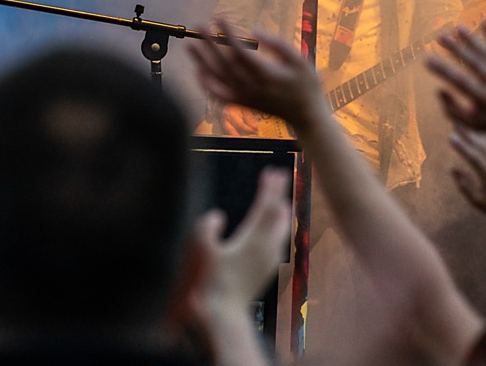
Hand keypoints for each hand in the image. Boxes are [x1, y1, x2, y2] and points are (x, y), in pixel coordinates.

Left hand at [189, 19, 323, 133]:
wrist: (306, 115)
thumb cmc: (305, 84)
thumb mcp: (299, 60)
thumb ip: (278, 44)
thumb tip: (255, 30)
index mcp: (266, 75)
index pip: (241, 52)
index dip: (228, 34)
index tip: (219, 17)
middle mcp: (252, 87)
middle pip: (224, 64)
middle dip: (210, 44)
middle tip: (199, 25)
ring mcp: (245, 97)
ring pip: (218, 79)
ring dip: (202, 62)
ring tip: (191, 46)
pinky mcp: (242, 103)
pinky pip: (218, 95)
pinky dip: (206, 84)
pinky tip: (198, 71)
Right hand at [193, 167, 291, 314]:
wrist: (224, 313)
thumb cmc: (211, 281)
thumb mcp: (203, 250)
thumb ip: (208, 227)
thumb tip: (218, 214)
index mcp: (253, 240)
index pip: (266, 207)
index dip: (269, 188)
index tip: (272, 171)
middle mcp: (267, 248)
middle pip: (278, 214)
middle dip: (278, 194)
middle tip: (279, 176)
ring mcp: (269, 259)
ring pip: (281, 228)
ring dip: (280, 210)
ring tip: (280, 198)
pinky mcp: (267, 269)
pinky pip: (278, 240)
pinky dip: (278, 226)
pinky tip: (275, 227)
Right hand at [425, 22, 485, 135]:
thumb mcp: (471, 123)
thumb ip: (452, 109)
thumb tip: (439, 89)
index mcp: (484, 99)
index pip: (460, 81)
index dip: (442, 70)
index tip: (426, 59)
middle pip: (474, 64)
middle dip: (455, 49)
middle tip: (439, 36)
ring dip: (472, 39)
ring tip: (457, 27)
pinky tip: (484, 21)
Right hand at [448, 125, 485, 222]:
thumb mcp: (477, 201)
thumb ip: (464, 185)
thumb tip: (453, 169)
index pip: (474, 157)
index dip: (462, 147)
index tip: (451, 137)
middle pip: (482, 146)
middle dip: (467, 134)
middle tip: (455, 124)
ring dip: (477, 133)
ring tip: (466, 126)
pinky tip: (481, 131)